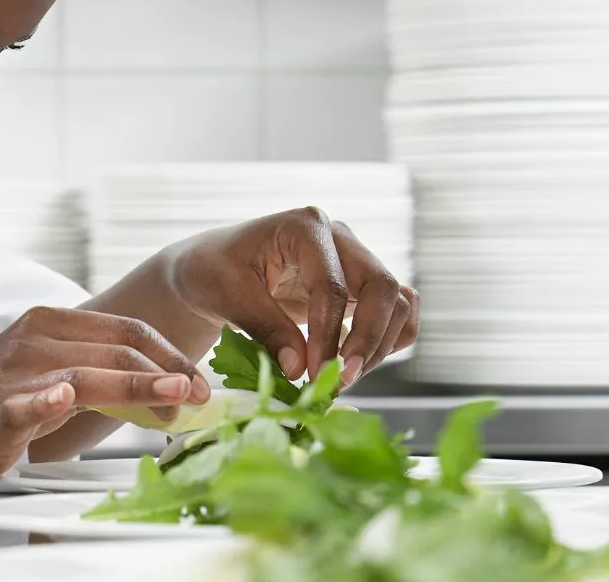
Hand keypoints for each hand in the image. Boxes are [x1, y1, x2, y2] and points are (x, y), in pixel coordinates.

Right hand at [0, 307, 208, 491]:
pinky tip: (63, 398)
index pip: (126, 328)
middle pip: (117, 350)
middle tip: (201, 396)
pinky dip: (45, 401)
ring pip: (88, 374)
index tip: (198, 378)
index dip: (170, 352)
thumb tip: (166, 383)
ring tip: (175, 397)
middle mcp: (33, 339)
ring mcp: (12, 373)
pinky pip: (23, 404)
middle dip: (168, 372)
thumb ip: (100, 371)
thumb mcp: (51, 374)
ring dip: (138, 387)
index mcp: (49, 322)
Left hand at [170, 207, 418, 388]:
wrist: (211, 267)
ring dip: (379, 346)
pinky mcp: (357, 285)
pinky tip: (354, 364)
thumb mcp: (228, 295)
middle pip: (382, 289)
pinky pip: (395, 311)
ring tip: (342, 379)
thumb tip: (301, 370)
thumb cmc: (212, 271)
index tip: (313, 375)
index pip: (332, 286)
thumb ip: (266, 328)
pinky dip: (386, 340)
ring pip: (397, 302)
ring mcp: (353, 260)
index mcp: (305, 227)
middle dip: (367, 341)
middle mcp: (339, 238)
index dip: (327, 336)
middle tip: (338, 382)